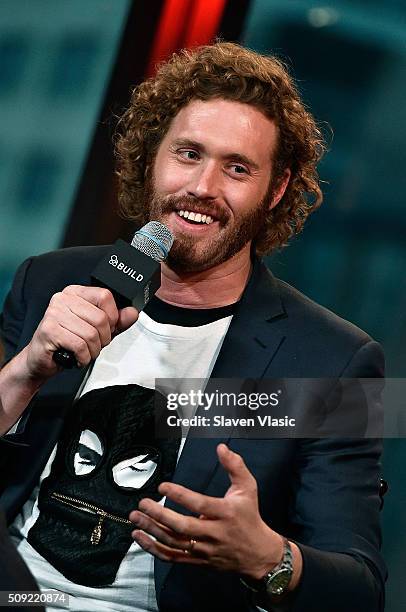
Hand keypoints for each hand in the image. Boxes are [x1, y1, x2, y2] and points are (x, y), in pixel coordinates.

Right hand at [21, 285, 137, 380]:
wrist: (42, 360)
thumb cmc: (68, 342)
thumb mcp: (98, 330)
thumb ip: (117, 321)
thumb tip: (132, 312)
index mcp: (76, 293)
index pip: (105, 296)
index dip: (113, 317)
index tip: (107, 328)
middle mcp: (63, 299)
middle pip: (100, 318)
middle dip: (104, 338)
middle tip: (94, 344)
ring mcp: (54, 313)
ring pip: (91, 334)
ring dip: (93, 350)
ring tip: (84, 351)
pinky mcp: (49, 330)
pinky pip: (80, 345)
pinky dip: (83, 357)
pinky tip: (77, 356)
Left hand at [130, 444, 284, 578]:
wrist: (257, 553)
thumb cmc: (249, 516)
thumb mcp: (248, 488)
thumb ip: (235, 466)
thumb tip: (221, 448)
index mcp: (225, 513)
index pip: (199, 504)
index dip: (180, 495)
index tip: (163, 485)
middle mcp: (214, 533)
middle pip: (183, 527)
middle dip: (160, 515)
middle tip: (143, 503)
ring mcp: (204, 549)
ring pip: (174, 542)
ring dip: (152, 530)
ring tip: (135, 517)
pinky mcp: (197, 560)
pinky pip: (172, 557)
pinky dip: (153, 548)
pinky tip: (140, 536)